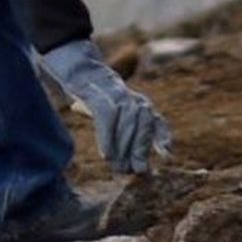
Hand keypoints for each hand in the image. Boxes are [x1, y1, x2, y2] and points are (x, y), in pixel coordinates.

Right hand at [40, 39, 172, 173]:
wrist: (76, 70)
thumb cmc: (94, 96)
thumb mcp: (112, 111)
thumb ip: (121, 131)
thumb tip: (119, 160)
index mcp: (138, 102)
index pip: (156, 120)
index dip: (162, 136)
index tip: (166, 154)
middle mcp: (131, 97)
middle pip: (142, 125)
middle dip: (140, 150)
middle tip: (136, 171)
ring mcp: (115, 94)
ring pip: (127, 122)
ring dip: (124, 148)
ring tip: (119, 167)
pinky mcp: (97, 94)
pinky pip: (106, 118)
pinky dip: (107, 138)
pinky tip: (106, 155)